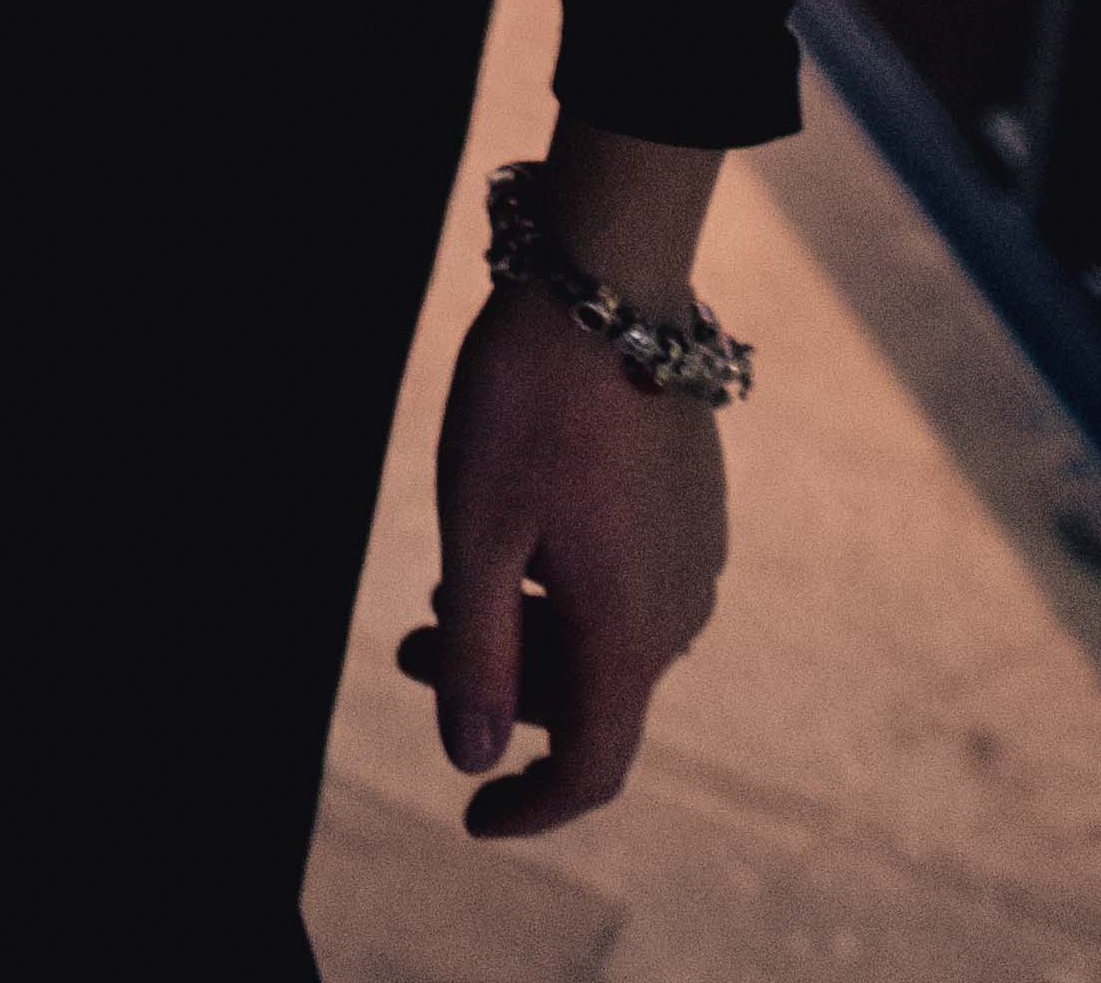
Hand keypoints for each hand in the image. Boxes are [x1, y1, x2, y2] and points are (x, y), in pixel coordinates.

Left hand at [399, 282, 725, 838]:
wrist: (608, 284)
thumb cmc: (531, 403)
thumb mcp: (477, 528)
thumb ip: (474, 649)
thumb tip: (466, 757)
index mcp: (630, 631)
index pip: (592, 765)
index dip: (533, 807)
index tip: (472, 816)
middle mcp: (679, 609)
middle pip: (590, 695)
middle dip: (497, 691)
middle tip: (406, 649)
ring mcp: (693, 555)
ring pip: (604, 635)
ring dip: (525, 633)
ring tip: (440, 590)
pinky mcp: (692, 507)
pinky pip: (626, 585)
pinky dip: (561, 590)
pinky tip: (508, 541)